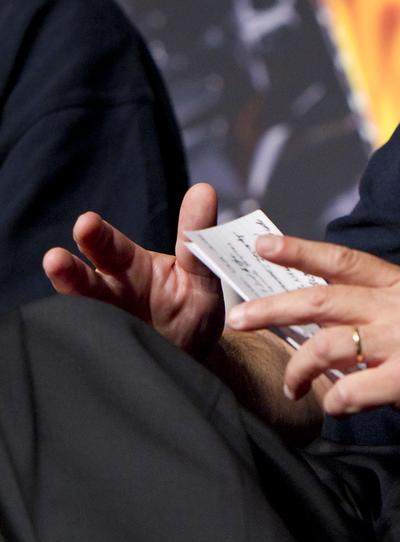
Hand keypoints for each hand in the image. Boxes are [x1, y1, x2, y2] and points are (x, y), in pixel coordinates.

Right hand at [43, 183, 225, 358]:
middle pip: (86, 281)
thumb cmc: (192, 305)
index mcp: (131, 267)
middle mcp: (112, 293)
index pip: (109, 247)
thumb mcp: (201, 268)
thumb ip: (196, 235)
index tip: (85, 223)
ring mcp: (109, 324)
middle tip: (54, 259)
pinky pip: (94, 348)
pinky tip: (75, 338)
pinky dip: (86, 344)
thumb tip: (203, 190)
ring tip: (54, 287)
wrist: (195, 351)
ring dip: (71, 304)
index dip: (97, 236)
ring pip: (83, 314)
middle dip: (69, 271)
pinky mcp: (110, 352)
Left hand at [227, 236, 399, 430]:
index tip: (263, 244)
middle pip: (321, 300)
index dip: (300, 250)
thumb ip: (383, 313)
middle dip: (272, 307)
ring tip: (290, 387)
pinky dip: (334, 403)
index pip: (343, 260)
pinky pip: (351, 392)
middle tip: (238, 318)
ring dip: (297, 369)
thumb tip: (331, 325)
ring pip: (327, 346)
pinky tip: (337, 408)